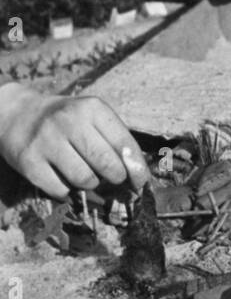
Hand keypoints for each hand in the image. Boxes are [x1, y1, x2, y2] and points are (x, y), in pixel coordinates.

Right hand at [0, 82, 149, 200]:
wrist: (20, 116)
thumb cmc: (68, 120)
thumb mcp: (93, 117)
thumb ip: (115, 140)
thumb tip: (138, 175)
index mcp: (92, 108)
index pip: (125, 144)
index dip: (137, 168)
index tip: (141, 182)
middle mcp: (69, 121)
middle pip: (107, 165)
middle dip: (116, 177)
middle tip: (113, 177)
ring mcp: (47, 141)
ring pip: (85, 180)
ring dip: (91, 184)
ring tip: (85, 173)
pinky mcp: (30, 162)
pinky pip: (61, 190)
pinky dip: (67, 190)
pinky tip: (63, 177)